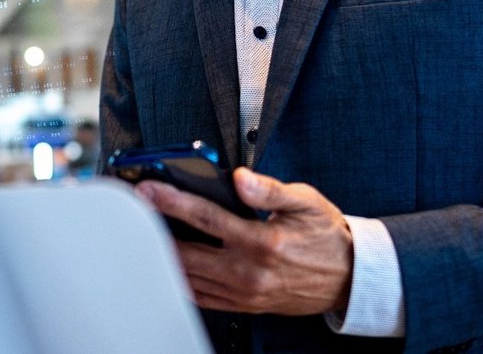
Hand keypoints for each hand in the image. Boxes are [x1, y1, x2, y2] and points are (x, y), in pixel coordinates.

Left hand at [134, 167, 353, 315]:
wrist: (348, 278)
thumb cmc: (326, 235)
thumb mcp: (306, 202)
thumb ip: (269, 189)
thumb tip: (240, 177)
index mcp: (262, 243)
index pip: (205, 218)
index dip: (172, 201)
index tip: (147, 189)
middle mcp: (249, 272)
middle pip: (186, 252)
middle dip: (156, 229)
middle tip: (134, 210)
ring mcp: (244, 293)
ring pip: (189, 277)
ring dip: (164, 255)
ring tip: (144, 233)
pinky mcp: (244, 306)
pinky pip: (201, 297)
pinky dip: (180, 280)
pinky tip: (168, 263)